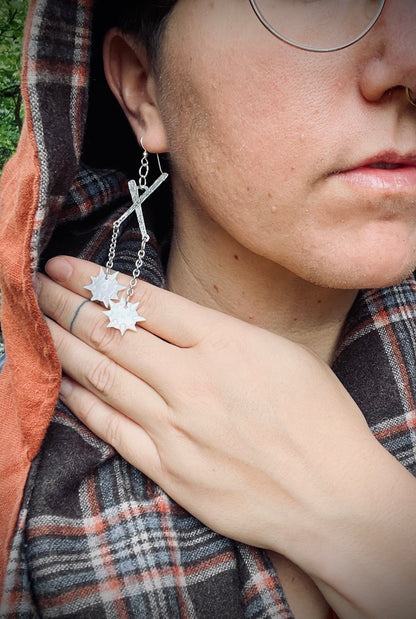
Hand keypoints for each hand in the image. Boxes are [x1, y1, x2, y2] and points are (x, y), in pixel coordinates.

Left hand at [38, 256, 415, 617]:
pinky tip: (62, 383)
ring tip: (32, 323)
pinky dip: (82, 402)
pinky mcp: (168, 467)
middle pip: (110, 332)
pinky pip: (111, 428)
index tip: (63, 265)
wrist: (331, 495)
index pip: (141, 299)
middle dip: (63, 304)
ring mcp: (175, 426)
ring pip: (101, 375)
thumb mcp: (278, 352)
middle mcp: (191, 379)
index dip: (94, 279)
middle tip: (32, 284)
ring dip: (61, 345)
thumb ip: (219, 335)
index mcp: (223, 342)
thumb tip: (167, 321)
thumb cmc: (319, 418)